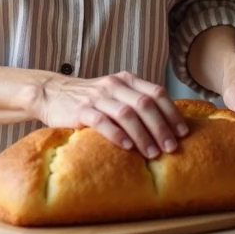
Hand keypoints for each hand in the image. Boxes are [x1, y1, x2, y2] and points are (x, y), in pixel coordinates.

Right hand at [36, 71, 189, 158]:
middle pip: (145, 103)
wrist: (51, 93)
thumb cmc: (89, 99)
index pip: (156, 92)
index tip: (183, 132)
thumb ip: (135, 102)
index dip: (172, 112)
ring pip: (126, 113)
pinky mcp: (80, 110)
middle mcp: (114, 85)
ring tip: (152, 153)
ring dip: (143, 135)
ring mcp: (97, 97)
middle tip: (171, 148)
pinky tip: (127, 147)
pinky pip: (101, 121)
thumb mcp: (114, 94)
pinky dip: (116, 134)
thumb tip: (167, 126)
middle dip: (161, 127)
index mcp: (125, 80)